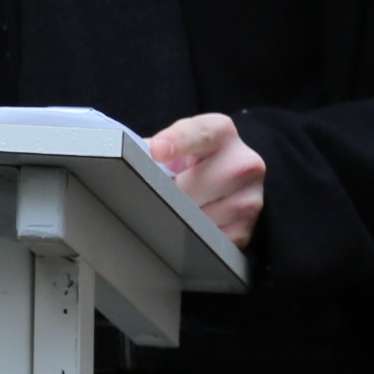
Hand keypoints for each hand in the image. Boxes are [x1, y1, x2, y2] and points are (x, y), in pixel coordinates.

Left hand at [147, 112, 265, 246]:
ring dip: (177, 218)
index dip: (177, 142)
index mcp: (220, 132)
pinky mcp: (246, 230)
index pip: (199, 133)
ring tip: (171, 208)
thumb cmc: (191, 158)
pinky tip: (186, 227)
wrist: (228, 177)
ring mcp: (250, 198)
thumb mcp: (175, 144)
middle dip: (165, 194)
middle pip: (193, 184)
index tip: (157, 151)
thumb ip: (154, 148)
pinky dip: (190, 238)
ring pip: (198, 217)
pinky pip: (207, 241)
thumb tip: (124, 163)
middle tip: (148, 196)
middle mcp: (243, 162)